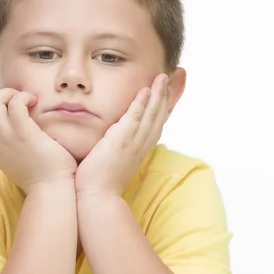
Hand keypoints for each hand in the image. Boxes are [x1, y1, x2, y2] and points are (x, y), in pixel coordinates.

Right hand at [0, 88, 77, 193]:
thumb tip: (15, 129)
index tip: (10, 109)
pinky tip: (35, 102)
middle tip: (18, 101)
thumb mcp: (16, 158)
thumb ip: (9, 144)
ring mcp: (7, 137)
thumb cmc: (40, 173)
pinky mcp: (24, 133)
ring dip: (9, 94)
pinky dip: (23, 97)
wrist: (50, 189)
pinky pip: (15, 104)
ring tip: (26, 100)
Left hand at [75, 74, 168, 197]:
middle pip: (160, 115)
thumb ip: (118, 147)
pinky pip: (134, 118)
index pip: (157, 122)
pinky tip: (145, 90)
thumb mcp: (115, 160)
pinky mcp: (122, 141)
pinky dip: (142, 104)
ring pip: (151, 114)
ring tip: (162, 76)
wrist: (98, 197)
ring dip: (158, 94)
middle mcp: (142, 144)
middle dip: (168, 95)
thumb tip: (113, 138)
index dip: (165, 105)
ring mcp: (134, 143)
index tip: (170, 90)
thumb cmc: (101, 181)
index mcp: (141, 148)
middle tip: (175, 76)